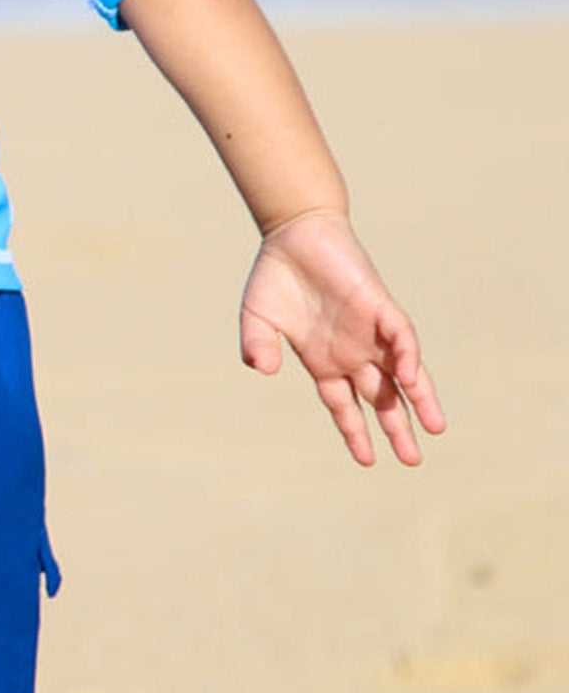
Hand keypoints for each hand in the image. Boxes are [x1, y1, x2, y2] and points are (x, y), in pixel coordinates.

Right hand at [239, 210, 445, 467]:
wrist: (294, 232)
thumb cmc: (275, 276)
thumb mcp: (256, 318)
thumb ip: (257, 345)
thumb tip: (262, 369)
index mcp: (324, 361)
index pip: (345, 406)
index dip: (355, 432)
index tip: (368, 460)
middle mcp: (351, 351)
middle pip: (380, 397)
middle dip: (396, 428)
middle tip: (413, 459)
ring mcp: (367, 330)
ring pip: (401, 372)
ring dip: (418, 398)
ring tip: (434, 427)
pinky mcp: (378, 304)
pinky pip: (400, 335)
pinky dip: (408, 356)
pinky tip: (412, 377)